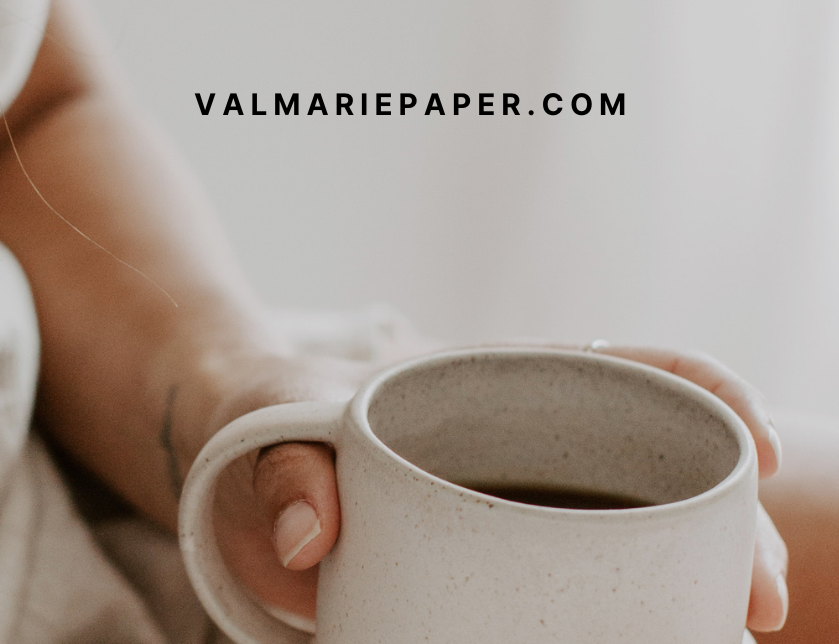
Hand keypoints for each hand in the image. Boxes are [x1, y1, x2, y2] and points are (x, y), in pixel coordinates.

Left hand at [182, 339, 787, 632]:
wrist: (225, 456)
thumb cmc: (254, 419)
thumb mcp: (261, 430)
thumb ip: (282, 466)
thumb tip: (309, 530)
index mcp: (482, 382)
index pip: (620, 366)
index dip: (701, 392)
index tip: (752, 442)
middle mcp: (512, 437)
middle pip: (651, 458)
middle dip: (724, 514)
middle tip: (758, 591)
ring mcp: (505, 505)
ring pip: (630, 528)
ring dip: (697, 571)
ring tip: (737, 626)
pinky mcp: (482, 567)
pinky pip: (573, 584)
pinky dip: (630, 609)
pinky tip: (661, 638)